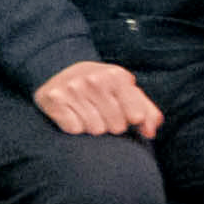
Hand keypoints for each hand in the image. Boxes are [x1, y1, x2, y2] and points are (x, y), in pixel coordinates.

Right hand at [32, 60, 162, 141]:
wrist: (60, 71)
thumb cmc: (101, 87)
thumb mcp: (126, 91)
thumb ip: (147, 111)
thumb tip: (149, 132)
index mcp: (116, 75)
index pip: (135, 116)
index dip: (130, 119)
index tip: (123, 111)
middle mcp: (94, 79)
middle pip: (116, 126)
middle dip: (111, 124)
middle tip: (101, 111)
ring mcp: (72, 87)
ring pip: (95, 129)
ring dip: (92, 126)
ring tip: (86, 111)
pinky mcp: (54, 98)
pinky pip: (74, 129)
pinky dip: (74, 125)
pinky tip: (71, 113)